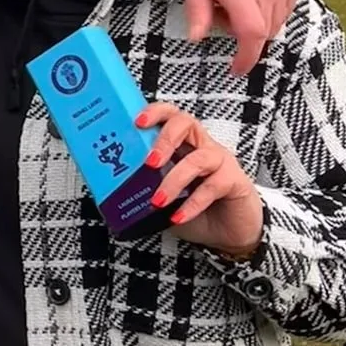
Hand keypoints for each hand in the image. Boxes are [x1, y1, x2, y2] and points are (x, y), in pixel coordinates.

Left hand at [136, 103, 263, 259]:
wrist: (228, 232)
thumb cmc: (193, 208)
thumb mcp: (163, 195)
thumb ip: (144, 187)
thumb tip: (110, 190)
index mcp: (183, 143)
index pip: (170, 115)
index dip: (155, 113)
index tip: (137, 122)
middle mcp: (202, 146)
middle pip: (186, 123)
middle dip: (165, 139)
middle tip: (149, 163)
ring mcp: (220, 162)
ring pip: (199, 158)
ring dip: (175, 178)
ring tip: (157, 200)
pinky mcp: (235, 181)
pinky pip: (214, 186)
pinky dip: (192, 203)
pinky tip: (177, 216)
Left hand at [184, 0, 298, 75]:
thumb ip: (197, 13)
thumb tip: (197, 40)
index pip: (252, 35)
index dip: (246, 58)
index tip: (236, 69)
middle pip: (263, 33)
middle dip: (243, 36)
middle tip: (222, 14)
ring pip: (276, 23)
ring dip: (257, 24)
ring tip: (235, 1)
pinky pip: (285, 9)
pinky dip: (270, 13)